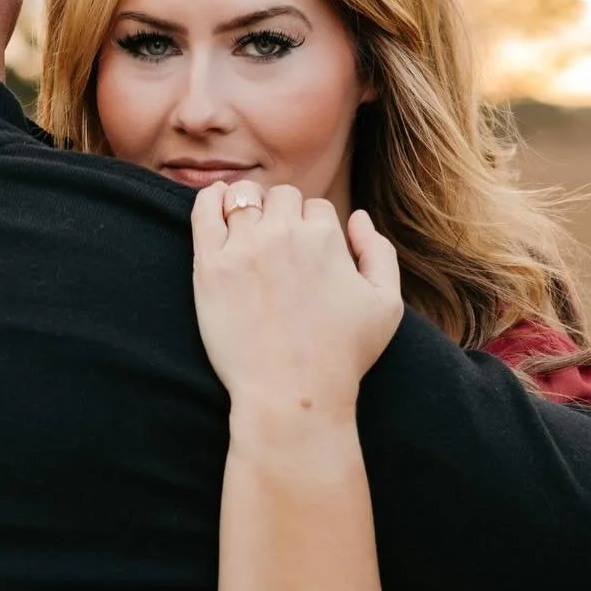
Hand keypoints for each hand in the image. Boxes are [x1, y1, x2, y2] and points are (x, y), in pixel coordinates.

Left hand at [191, 181, 402, 428]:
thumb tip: (357, 216)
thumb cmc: (342, 357)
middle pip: (282, 197)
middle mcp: (284, 233)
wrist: (292, 394)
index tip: (304, 258)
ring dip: (248, 208)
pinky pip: (204, 208)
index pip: (316, 207)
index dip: (312, 230)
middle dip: (282, 216)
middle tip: (276, 251)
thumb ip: (379, 252)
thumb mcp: (386, 305)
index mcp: (326, 236)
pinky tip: (216, 208)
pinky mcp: (210, 265)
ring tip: (246, 235)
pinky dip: (210, 200)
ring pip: (243, 197)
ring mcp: (244, 247)